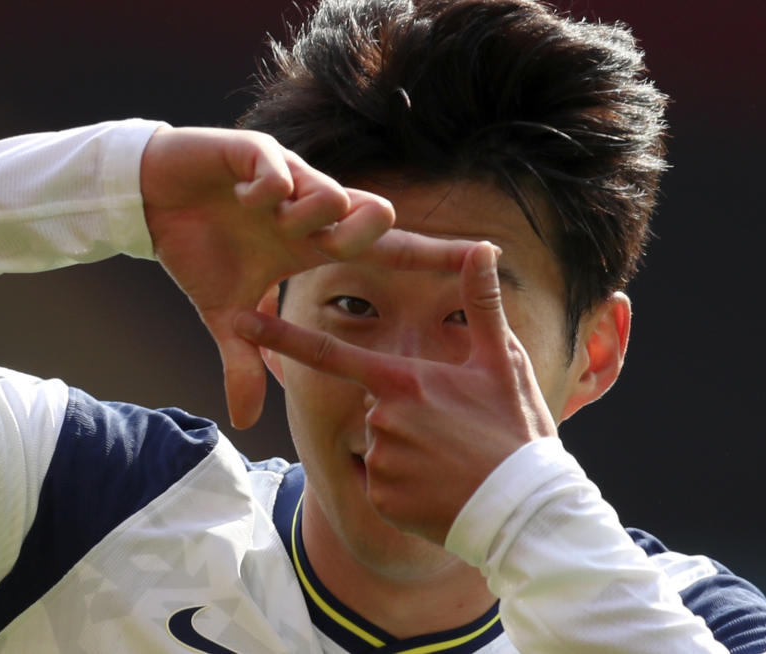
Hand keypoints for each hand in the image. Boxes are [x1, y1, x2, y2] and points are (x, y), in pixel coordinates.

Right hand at [140, 125, 472, 427]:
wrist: (152, 200)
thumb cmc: (199, 250)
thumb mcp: (225, 314)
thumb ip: (245, 361)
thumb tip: (244, 420)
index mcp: (316, 244)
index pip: (391, 251)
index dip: (436, 256)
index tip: (485, 256)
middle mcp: (314, 210)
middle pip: (373, 214)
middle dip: (359, 231)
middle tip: (320, 244)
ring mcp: (287, 179)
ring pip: (332, 191)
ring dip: (307, 213)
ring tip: (269, 219)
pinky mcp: (253, 154)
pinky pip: (280, 167)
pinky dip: (270, 185)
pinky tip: (248, 197)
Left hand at [234, 242, 558, 543]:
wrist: (525, 508)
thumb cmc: (514, 429)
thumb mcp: (502, 363)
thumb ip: (482, 304)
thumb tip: (483, 248)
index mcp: (404, 380)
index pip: (331, 352)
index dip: (281, 337)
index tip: (240, 321)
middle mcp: (382, 419)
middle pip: (373, 407)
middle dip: (406, 415)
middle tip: (454, 432)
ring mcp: (380, 462)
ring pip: (380, 447)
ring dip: (409, 451)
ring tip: (452, 461)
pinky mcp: (383, 501)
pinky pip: (383, 485)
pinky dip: (407, 486)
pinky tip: (441, 488)